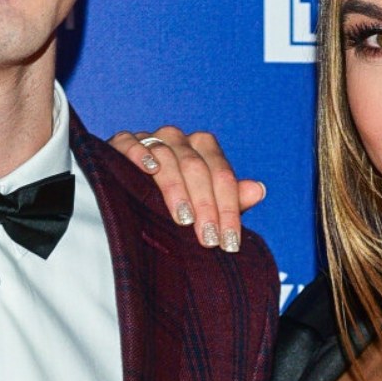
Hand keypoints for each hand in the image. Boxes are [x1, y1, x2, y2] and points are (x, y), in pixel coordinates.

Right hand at [109, 126, 265, 252]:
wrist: (129, 194)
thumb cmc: (174, 202)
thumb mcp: (205, 205)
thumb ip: (231, 199)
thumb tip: (259, 190)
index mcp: (204, 148)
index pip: (222, 175)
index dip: (228, 209)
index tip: (229, 242)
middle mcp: (180, 139)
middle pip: (197, 167)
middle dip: (205, 205)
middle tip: (208, 239)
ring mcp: (151, 137)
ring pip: (168, 156)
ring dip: (176, 187)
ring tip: (183, 218)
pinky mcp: (122, 141)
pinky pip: (132, 142)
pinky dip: (141, 153)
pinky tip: (149, 170)